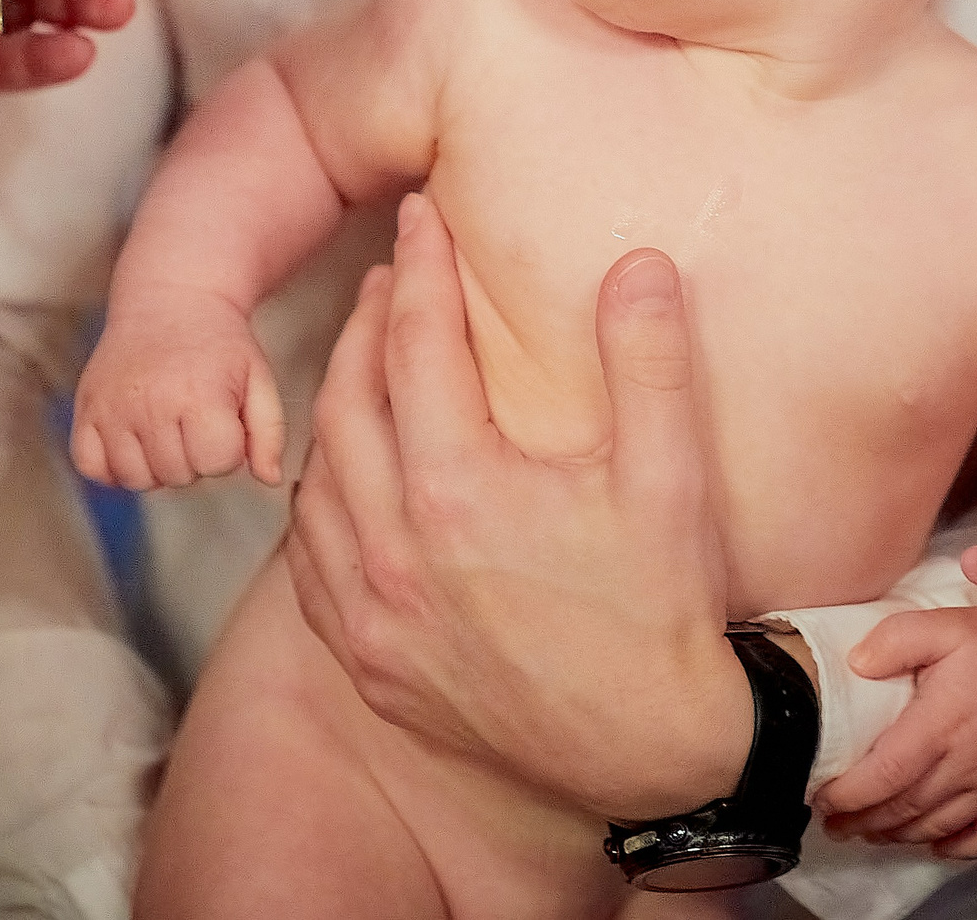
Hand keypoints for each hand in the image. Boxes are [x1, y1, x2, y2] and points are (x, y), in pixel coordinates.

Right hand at [72, 284, 285, 488]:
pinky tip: (133, 441)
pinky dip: (111, 465)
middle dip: (192, 457)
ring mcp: (113, 407)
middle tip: (192, 421)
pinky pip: (91, 466)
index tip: (222, 421)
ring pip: (135, 479)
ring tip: (166, 430)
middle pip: (177, 476)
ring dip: (155, 466)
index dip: (225, 449)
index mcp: (199, 396)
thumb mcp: (258, 379)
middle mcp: (151, 403)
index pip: (216, 464)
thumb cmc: (219, 343)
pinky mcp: (85, 407)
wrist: (170, 299)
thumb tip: (269, 479)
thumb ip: (269, 433)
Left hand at [284, 194, 750, 821]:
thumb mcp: (669, 481)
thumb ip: (649, 363)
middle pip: (347, 396)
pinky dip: (320, 493)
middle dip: (367, 322)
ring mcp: (370, 609)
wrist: (650, 758)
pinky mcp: (364, 658)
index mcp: (462, 488)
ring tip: (370, 359)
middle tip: (392, 276)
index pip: (416, 343)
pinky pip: (307, 555)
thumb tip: (639, 262)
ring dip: (335, 403)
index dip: (418, 268)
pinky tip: (347, 469)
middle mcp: (394, 546)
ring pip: (317, 474)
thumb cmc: (662, 615)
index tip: (418, 217)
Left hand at [814, 603, 976, 858]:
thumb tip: (855, 665)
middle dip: (863, 821)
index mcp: (942, 723)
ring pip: (938, 827)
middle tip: (833, 822)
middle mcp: (969, 763)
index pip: (885, 774)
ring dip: (898, 836)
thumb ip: (893, 641)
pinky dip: (957, 848)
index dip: (849, 794)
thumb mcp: (941, 624)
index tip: (822, 798)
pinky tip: (934, 843)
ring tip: (868, 831)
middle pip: (905, 809)